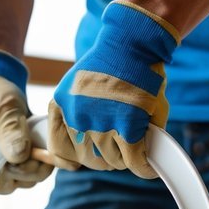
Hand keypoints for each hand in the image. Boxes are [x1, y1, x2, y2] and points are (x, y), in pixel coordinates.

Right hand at [0, 47, 52, 193]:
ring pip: (25, 179)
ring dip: (38, 162)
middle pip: (12, 184)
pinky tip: (39, 141)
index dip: (16, 172)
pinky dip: (39, 159)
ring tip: (38, 138)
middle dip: (31, 166)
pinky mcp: (10, 163)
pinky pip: (29, 171)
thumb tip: (19, 156)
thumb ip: (10, 128)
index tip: (31, 152)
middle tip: (39, 143)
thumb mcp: (3, 104)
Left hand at [48, 1, 179, 178]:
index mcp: (62, 107)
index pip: (60, 151)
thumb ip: (73, 119)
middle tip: (119, 144)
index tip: (90, 153)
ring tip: (134, 142)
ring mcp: (101, 122)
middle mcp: (77, 116)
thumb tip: (74, 161)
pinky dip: (143, 165)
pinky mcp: (128, 125)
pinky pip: (134, 161)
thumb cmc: (111, 66)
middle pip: (89, 159)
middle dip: (105, 157)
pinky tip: (148, 163)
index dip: (78, 156)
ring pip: (112, 162)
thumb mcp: (78, 89)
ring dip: (125, 158)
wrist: (133, 43)